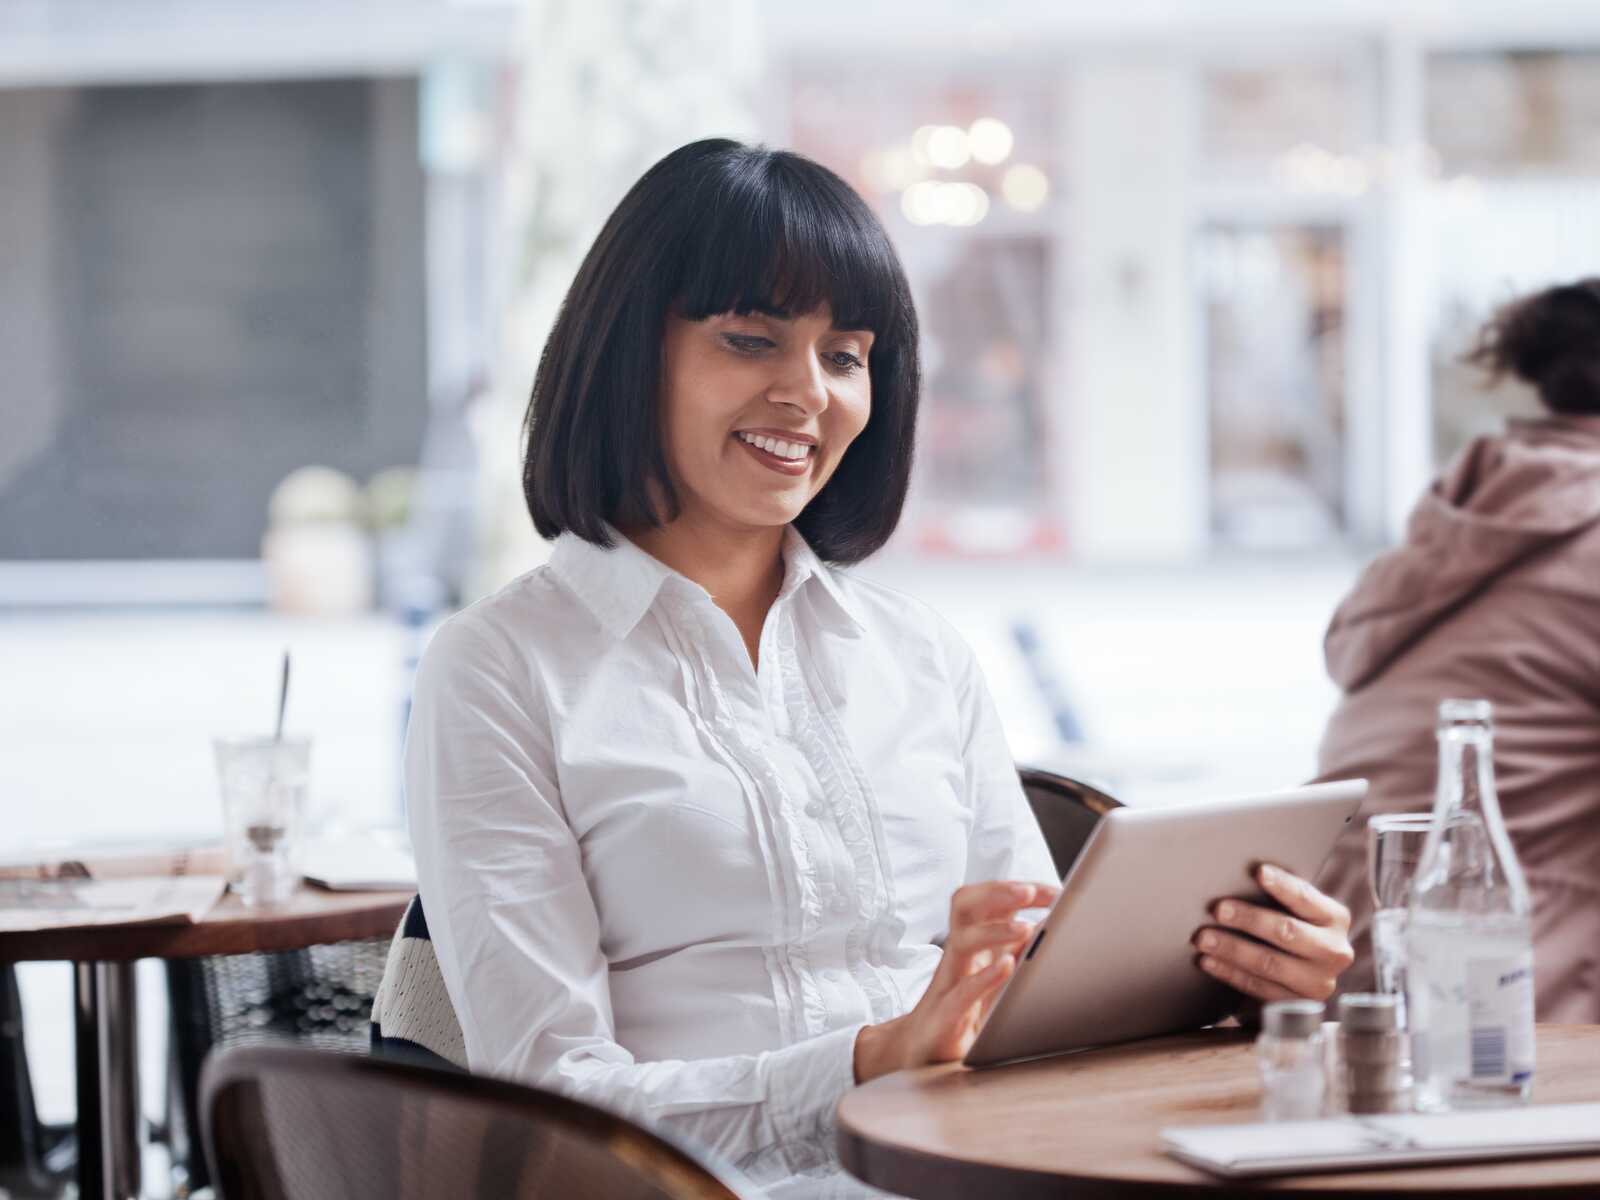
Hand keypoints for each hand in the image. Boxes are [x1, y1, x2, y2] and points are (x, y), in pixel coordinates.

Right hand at [853, 880, 1058, 1082]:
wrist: (922, 1052)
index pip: (989, 901)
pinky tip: (1006, 968)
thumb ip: (1019, 953)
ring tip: (1025, 928)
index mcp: (974, 942)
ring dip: (995, 931)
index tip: (1055, 891)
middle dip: (997, 892)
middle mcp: (959, 955)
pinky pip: (961, 992)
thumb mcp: (996, 976)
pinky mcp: (946, 1017)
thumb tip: (1055, 930)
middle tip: (1027, 891)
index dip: (1019, 890)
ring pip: (961, 942)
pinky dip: (984, 977)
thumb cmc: (967, 1010)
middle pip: (966, 906)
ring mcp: (950, 983)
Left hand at [1192, 863, 1352, 1003]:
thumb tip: (1236, 876)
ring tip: (1203, 938)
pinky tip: (1207, 961)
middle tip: (1218, 909)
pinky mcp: (1296, 1005)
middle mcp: (1334, 952)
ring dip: (1232, 949)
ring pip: (1269, 963)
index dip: (1283, 885)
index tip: (1259, 871)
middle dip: (1250, 919)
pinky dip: (1229, 972)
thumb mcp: (1296, 911)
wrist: (1300, 975)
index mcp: (1335, 919)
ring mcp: (1318, 983)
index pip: (1306, 898)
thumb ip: (1279, 896)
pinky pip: (1257, 987)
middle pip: (1287, 932)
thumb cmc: (1289, 927)